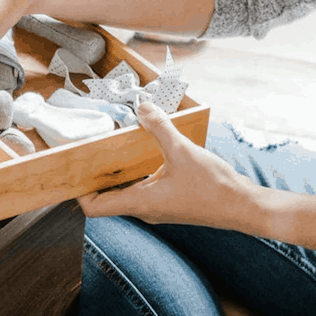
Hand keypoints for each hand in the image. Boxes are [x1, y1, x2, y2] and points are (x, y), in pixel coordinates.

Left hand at [78, 98, 255, 228]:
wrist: (245, 207)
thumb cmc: (214, 188)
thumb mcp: (183, 151)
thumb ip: (160, 128)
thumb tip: (142, 106)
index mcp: (140, 203)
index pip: (95, 208)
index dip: (78, 193)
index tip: (71, 172)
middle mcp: (145, 209)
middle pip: (107, 199)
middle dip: (95, 178)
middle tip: (87, 154)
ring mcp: (158, 207)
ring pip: (126, 193)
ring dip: (117, 174)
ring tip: (110, 149)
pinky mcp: (171, 202)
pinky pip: (144, 189)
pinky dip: (137, 173)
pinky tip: (143, 153)